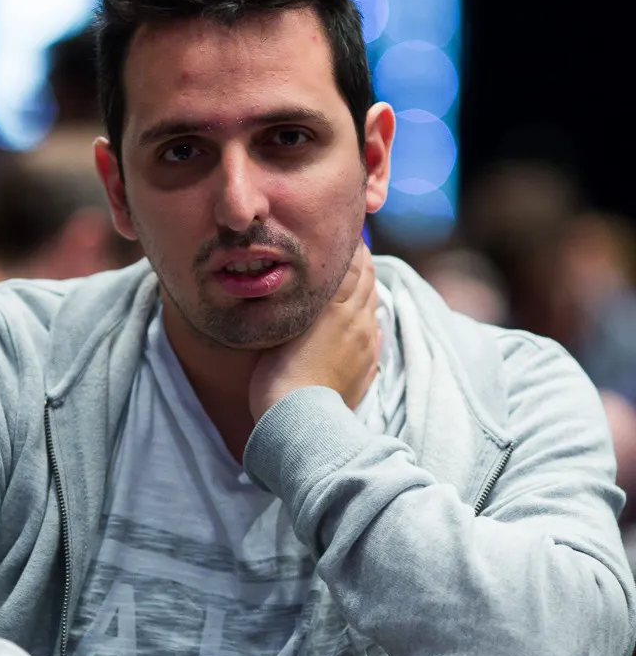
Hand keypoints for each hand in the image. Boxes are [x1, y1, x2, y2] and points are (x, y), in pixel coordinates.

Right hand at [249, 241, 377, 420]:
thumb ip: (327, 285)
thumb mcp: (301, 317)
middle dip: (360, 267)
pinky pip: (371, 341)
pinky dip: (365, 325)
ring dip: (363, 295)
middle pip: (368, 286)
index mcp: (346, 308)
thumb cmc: (285, 370)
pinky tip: (358, 327)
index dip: (353, 248)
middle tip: (345, 253)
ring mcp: (365, 352)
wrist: (299, 420)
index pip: (358, 265)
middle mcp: (362, 326)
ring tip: (347, 286)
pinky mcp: (365, 374)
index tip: (342, 235)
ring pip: (370, 312)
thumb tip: (350, 255)